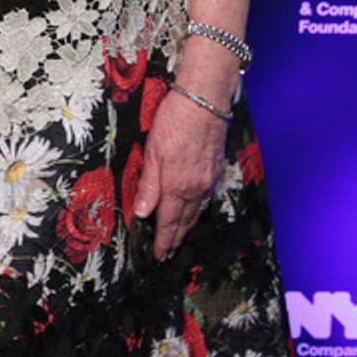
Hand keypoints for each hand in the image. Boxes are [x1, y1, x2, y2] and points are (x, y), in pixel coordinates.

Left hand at [133, 87, 227, 260]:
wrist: (204, 101)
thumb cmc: (174, 121)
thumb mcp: (152, 152)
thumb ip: (149, 185)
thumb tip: (141, 213)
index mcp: (177, 186)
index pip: (168, 222)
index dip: (163, 241)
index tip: (159, 255)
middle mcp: (196, 188)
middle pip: (184, 221)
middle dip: (175, 239)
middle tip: (168, 254)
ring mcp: (208, 179)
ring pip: (196, 211)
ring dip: (187, 227)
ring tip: (179, 238)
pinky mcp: (215, 169)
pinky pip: (205, 198)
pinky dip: (197, 210)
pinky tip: (194, 210)